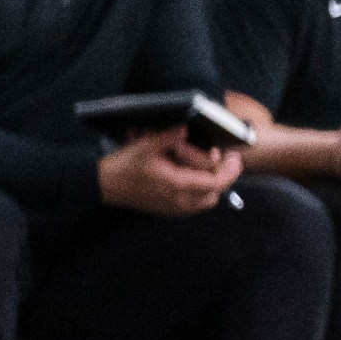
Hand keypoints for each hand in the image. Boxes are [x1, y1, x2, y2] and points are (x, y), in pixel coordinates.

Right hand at [99, 128, 242, 215]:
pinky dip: (202, 191)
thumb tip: (185, 128)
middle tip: (223, 157)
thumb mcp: (146, 145)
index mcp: (177, 185)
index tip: (234, 156)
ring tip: (207, 165)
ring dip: (213, 184)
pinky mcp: (170, 211)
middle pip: (216, 193)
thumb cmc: (125, 166)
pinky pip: (196, 204)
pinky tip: (194, 175)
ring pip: (208, 200)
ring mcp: (175, 209)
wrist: (106, 185)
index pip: (215, 183)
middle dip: (223, 175)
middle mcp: (180, 201)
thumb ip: (169, 137)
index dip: (230, 171)